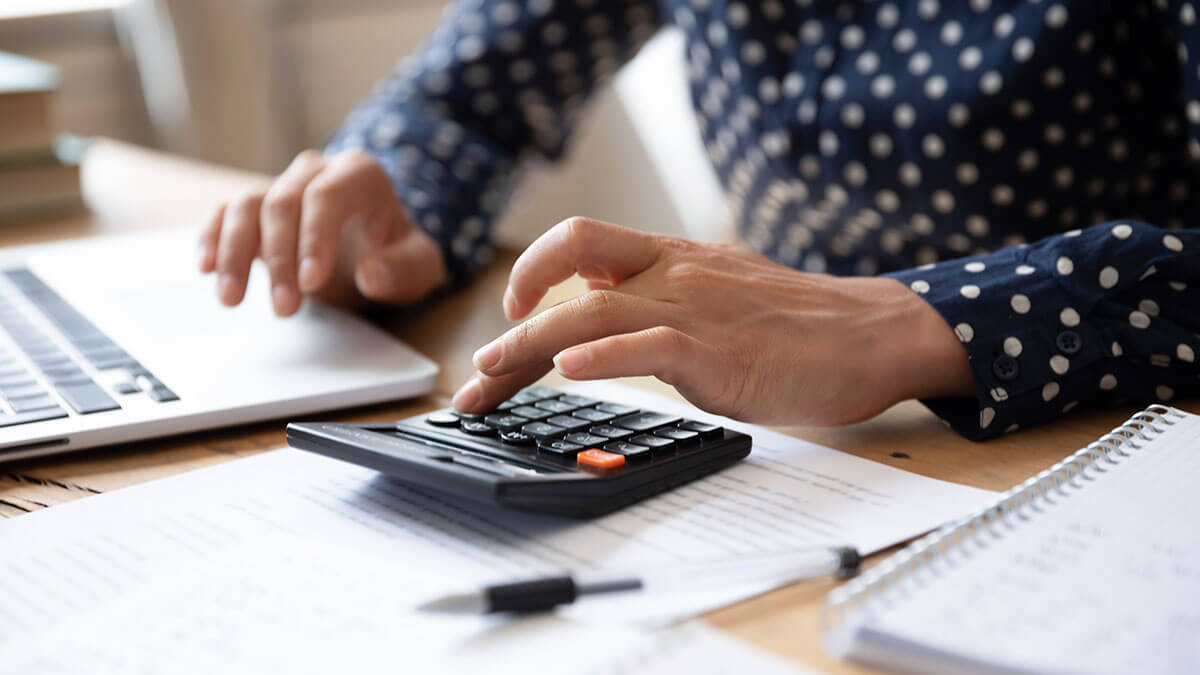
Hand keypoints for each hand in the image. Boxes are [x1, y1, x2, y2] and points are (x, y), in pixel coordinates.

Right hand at [198, 149, 445, 315]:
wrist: (378, 247)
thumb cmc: (398, 254)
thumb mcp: (420, 267)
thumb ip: (404, 270)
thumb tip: (371, 275)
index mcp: (360, 174)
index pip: (328, 196)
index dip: (314, 238)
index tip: (311, 283)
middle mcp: (316, 171)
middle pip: (283, 203)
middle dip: (280, 259)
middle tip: (285, 310)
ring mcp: (282, 186)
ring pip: (246, 206)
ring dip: (234, 253)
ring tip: (232, 300)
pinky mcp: (257, 208)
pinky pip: (225, 213)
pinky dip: (212, 238)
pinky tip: (205, 269)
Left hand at [452, 218, 973, 425]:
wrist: (870, 334)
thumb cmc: (799, 323)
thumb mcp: (718, 293)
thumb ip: (662, 300)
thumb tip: (605, 318)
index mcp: (672, 257)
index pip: (580, 247)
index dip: (531, 273)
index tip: (508, 312)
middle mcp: (673, 273)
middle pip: (570, 277)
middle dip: (513, 325)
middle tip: (479, 373)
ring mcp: (693, 309)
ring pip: (591, 313)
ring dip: (530, 345)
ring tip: (493, 375)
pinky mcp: (716, 351)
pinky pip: (646, 345)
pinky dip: (602, 357)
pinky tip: (571, 372)